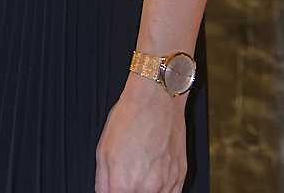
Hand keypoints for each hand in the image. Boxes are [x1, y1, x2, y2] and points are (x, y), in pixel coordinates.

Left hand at [95, 75, 187, 192]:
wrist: (156, 99)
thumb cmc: (130, 117)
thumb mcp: (103, 149)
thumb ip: (102, 183)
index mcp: (122, 184)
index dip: (114, 192)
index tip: (115, 187)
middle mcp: (147, 189)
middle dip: (128, 189)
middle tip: (127, 177)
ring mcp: (166, 186)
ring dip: (144, 190)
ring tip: (140, 172)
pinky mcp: (180, 178)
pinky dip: (160, 190)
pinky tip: (154, 176)